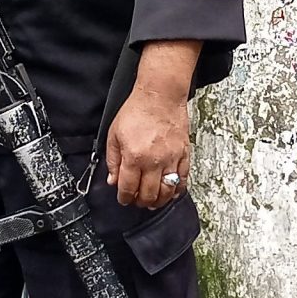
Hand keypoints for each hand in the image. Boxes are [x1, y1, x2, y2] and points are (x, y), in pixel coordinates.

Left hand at [108, 84, 191, 209]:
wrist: (160, 96)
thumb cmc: (137, 111)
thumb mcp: (114, 134)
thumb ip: (112, 160)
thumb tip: (113, 180)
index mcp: (134, 156)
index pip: (128, 188)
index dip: (124, 198)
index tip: (124, 199)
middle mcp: (153, 161)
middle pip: (148, 194)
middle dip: (140, 201)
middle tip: (137, 200)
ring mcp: (171, 159)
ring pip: (167, 191)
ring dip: (158, 200)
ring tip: (153, 200)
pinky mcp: (184, 154)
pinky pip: (183, 180)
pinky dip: (177, 190)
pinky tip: (170, 192)